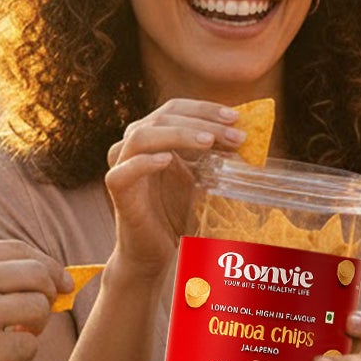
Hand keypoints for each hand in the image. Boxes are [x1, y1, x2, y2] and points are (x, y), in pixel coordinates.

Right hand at [0, 240, 65, 360]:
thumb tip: (37, 276)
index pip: (21, 249)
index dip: (48, 266)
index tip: (58, 283)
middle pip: (39, 273)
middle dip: (49, 294)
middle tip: (39, 316)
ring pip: (40, 307)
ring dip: (38, 326)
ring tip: (17, 337)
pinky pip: (30, 347)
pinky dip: (23, 356)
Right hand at [103, 99, 245, 276]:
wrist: (152, 252)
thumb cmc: (174, 213)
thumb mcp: (196, 177)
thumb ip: (210, 154)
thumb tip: (243, 135)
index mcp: (151, 136)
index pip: (175, 108)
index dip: (204, 109)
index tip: (235, 117)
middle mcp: (132, 145)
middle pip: (162, 117)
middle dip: (202, 121)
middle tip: (235, 134)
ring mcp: (121, 166)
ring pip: (142, 137)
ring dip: (179, 134)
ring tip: (209, 141)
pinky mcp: (117, 192)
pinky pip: (124, 172)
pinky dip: (144, 163)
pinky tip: (167, 161)